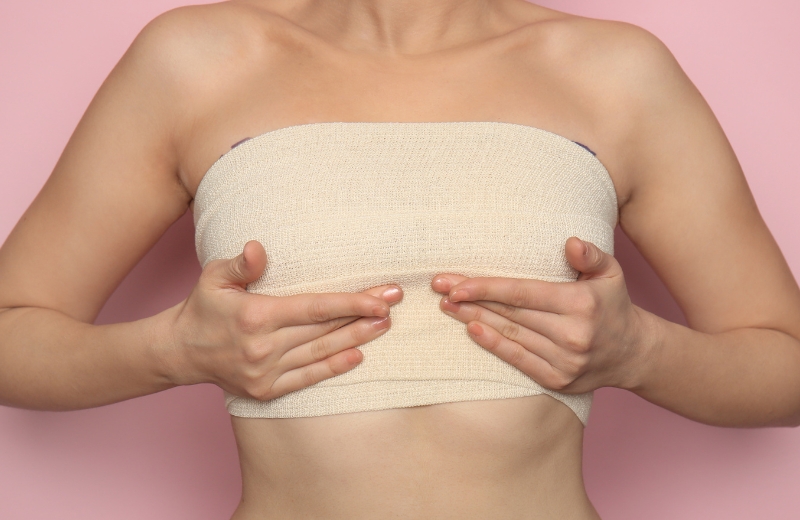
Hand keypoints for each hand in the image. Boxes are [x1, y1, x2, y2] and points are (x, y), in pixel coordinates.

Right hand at [162, 240, 402, 399]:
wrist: (180, 352)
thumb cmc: (203, 307)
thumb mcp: (214, 277)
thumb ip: (240, 264)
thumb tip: (257, 248)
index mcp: (256, 316)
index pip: (314, 307)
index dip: (350, 302)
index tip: (380, 297)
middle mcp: (263, 347)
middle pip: (325, 329)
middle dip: (363, 316)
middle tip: (395, 303)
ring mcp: (265, 373)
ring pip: (321, 353)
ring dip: (356, 339)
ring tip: (384, 326)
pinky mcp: (265, 391)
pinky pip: (307, 379)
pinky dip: (333, 368)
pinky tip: (358, 356)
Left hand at [431, 237, 650, 392]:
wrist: (633, 353)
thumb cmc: (612, 305)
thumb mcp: (612, 273)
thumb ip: (591, 255)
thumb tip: (570, 242)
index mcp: (580, 304)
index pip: (522, 293)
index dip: (486, 288)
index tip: (456, 284)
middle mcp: (572, 334)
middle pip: (510, 313)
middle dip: (471, 300)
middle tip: (439, 290)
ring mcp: (565, 360)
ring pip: (510, 335)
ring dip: (473, 321)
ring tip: (447, 308)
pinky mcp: (557, 380)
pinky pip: (518, 360)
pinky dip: (493, 346)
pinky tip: (471, 331)